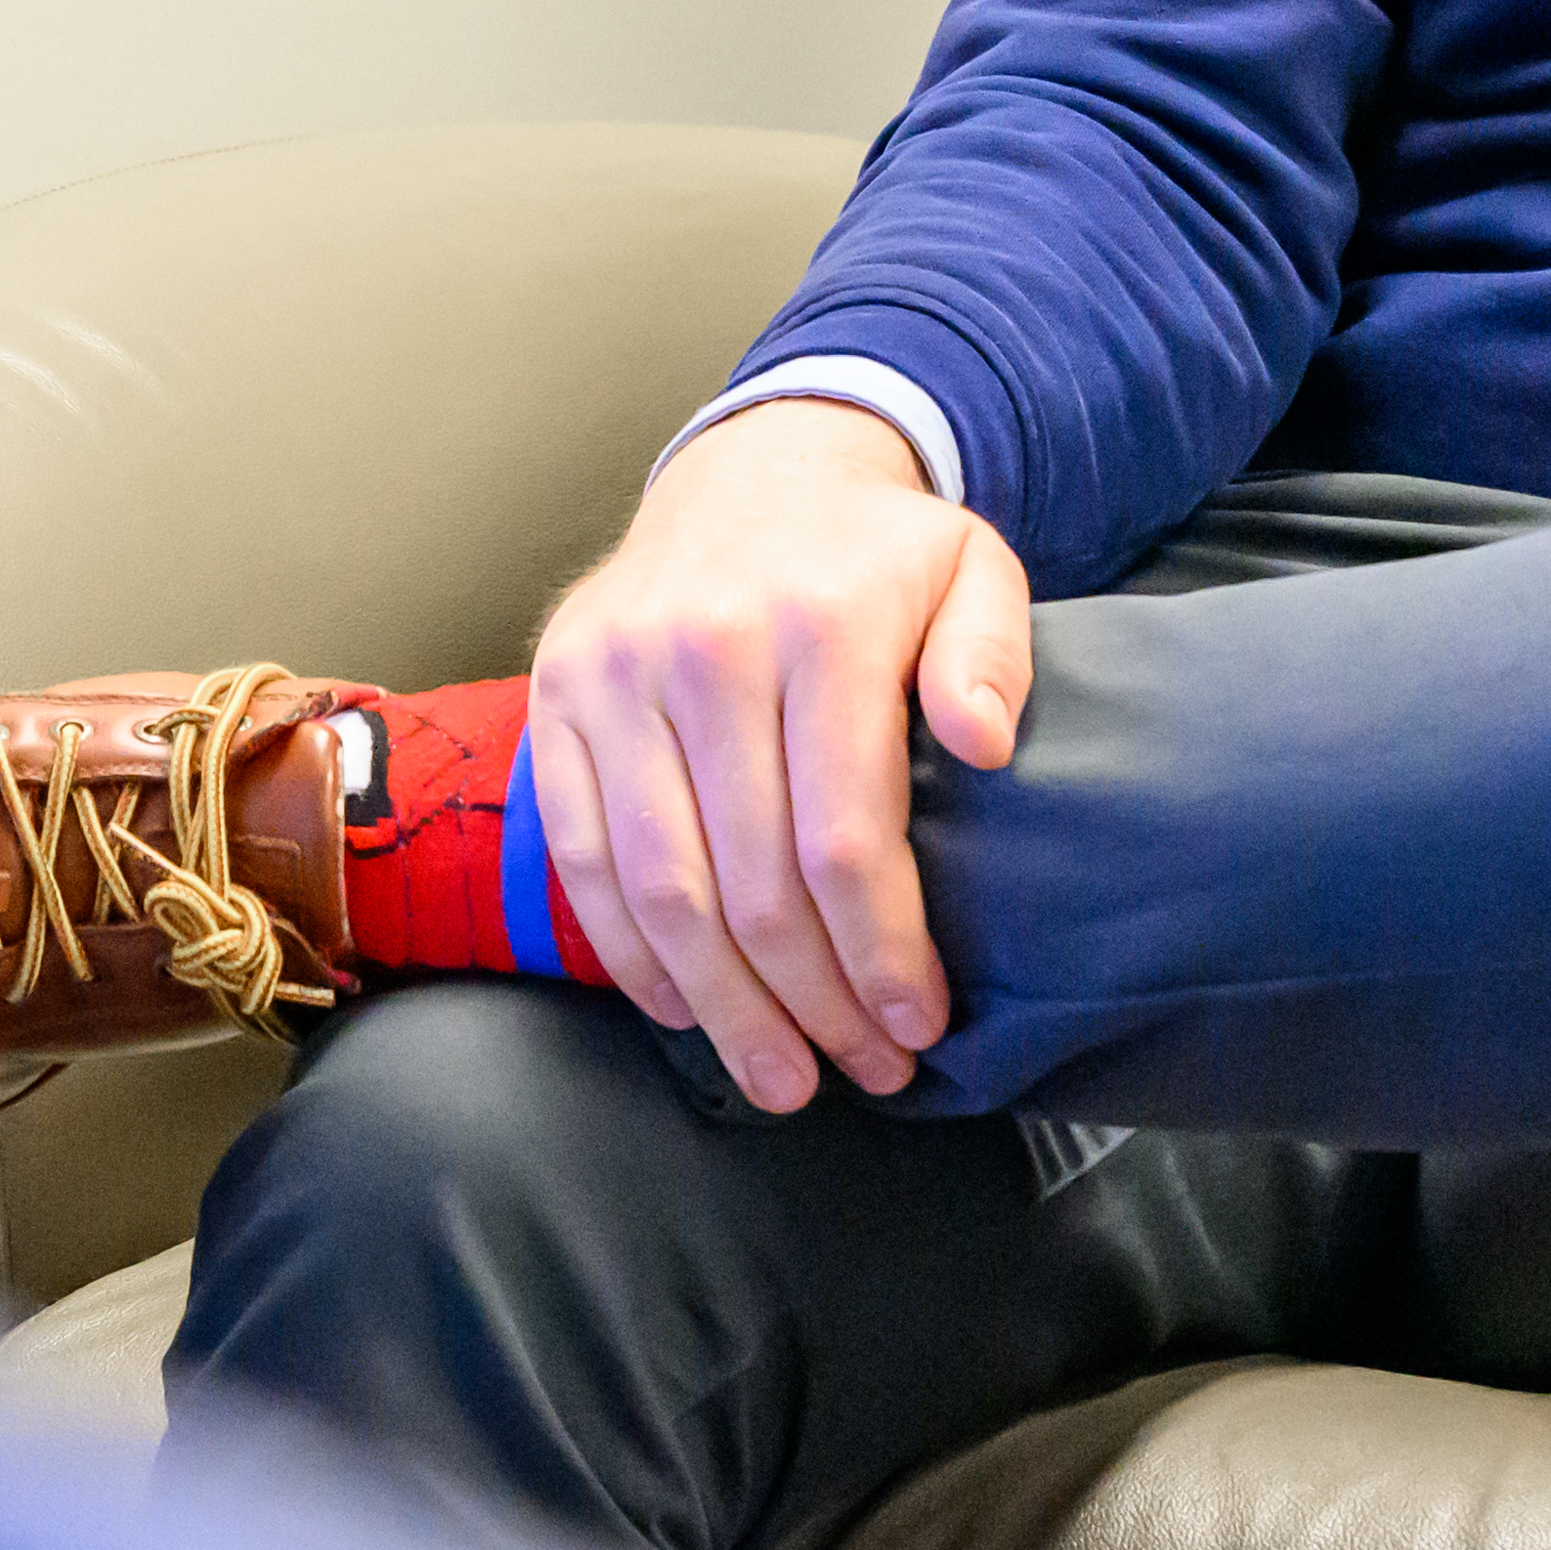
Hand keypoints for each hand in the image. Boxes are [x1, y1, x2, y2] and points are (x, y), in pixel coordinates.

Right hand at [518, 399, 1035, 1110]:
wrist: (754, 470)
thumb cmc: (875, 554)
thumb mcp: (973, 568)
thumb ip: (993, 653)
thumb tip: (985, 744)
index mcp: (820, 624)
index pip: (845, 837)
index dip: (881, 954)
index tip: (918, 1025)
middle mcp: (704, 646)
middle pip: (754, 883)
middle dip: (814, 1004)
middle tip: (861, 1074)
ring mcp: (615, 673)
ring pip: (662, 888)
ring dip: (724, 1007)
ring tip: (779, 1079)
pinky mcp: (556, 697)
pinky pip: (584, 858)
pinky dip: (631, 953)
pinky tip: (687, 1010)